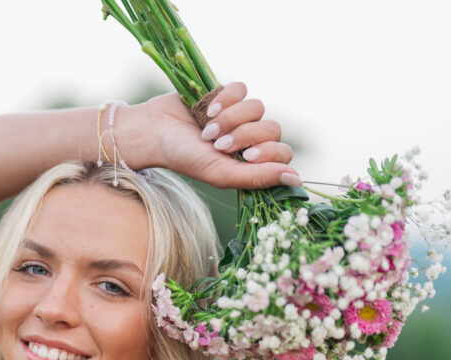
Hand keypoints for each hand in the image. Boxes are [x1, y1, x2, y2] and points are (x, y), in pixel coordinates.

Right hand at [124, 83, 297, 189]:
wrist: (154, 132)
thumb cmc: (184, 158)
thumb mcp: (220, 173)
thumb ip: (257, 178)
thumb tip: (296, 179)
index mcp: (250, 161)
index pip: (282, 152)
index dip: (269, 152)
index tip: (246, 156)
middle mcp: (248, 137)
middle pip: (272, 128)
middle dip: (244, 135)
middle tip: (218, 143)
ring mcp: (239, 114)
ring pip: (258, 108)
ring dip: (231, 118)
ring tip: (207, 128)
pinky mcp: (227, 94)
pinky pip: (242, 89)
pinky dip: (225, 98)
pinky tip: (207, 109)